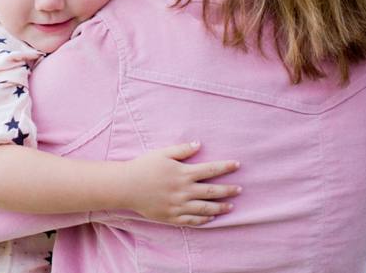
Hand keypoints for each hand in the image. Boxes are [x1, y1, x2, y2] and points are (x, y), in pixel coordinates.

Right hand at [119, 142, 240, 225]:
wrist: (125, 186)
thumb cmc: (143, 167)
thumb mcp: (162, 153)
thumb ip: (182, 150)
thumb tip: (199, 144)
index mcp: (183, 173)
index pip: (210, 169)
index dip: (225, 167)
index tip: (237, 165)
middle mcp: (184, 191)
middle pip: (212, 191)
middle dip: (228, 190)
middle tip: (240, 189)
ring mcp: (179, 205)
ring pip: (206, 208)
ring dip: (220, 207)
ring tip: (231, 206)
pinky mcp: (172, 217)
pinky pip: (193, 220)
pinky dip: (204, 219)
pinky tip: (211, 217)